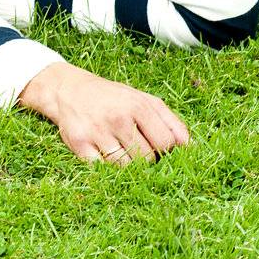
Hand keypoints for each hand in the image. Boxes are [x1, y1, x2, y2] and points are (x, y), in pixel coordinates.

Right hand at [19, 61, 188, 164]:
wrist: (68, 90)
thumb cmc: (112, 98)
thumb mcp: (143, 100)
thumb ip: (170, 121)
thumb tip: (190, 147)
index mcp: (138, 106)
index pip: (166, 143)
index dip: (165, 150)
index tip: (156, 147)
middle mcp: (117, 118)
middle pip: (146, 158)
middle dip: (145, 159)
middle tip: (136, 149)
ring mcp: (97, 132)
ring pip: (125, 167)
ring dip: (126, 165)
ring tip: (120, 151)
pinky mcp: (78, 144)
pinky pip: (101, 168)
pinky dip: (104, 166)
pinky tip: (103, 154)